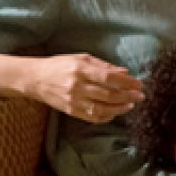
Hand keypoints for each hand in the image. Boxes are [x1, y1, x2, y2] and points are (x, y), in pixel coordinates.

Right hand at [28, 53, 143, 122]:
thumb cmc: (60, 65)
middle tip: (140, 96)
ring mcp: (73, 100)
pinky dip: (106, 117)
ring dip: (120, 108)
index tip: (139, 84)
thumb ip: (103, 65)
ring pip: (102, 109)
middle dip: (128, 96)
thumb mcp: (81, 58)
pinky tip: (115, 113)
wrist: (35, 79)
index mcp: (80, 69)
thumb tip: (125, 72)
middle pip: (108, 95)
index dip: (126, 82)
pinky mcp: (70, 111)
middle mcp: (77, 86)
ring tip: (130, 105)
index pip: (109, 77)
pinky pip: (92, 117)